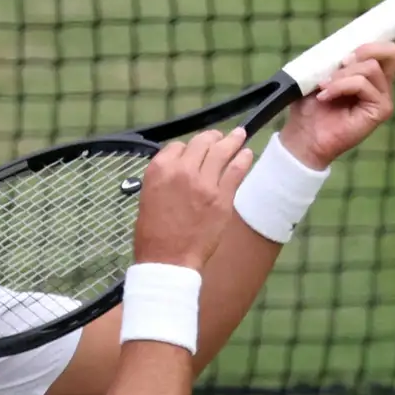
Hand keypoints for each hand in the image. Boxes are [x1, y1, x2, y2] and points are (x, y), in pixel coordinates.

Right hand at [130, 127, 254, 271]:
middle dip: (212, 138)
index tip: (194, 152)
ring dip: (231, 140)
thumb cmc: (153, 234)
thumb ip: (165, 178)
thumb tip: (181, 168)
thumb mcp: (148, 196)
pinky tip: (246, 154)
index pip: (178, 146)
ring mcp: (204, 183)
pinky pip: (235, 171)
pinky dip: (242, 159)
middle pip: (201, 143)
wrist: (168, 259)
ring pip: (221, 152)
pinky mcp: (222, 197)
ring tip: (239, 135)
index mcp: (160, 169)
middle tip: (220, 137)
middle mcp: (182, 170)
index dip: (188, 148)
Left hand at [278, 19, 394, 169]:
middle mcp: (382, 84)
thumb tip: (350, 47)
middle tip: (340, 62)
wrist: (305, 134)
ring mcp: (383, 98)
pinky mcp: (380, 110)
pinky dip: (340, 85)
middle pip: (389, 51)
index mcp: (372, 73)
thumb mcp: (325, 71)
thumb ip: (342, 55)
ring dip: (343, 74)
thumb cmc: (311, 104)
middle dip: (363, 50)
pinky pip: (362, 84)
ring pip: (372, 67)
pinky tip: (326, 95)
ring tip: (325, 86)